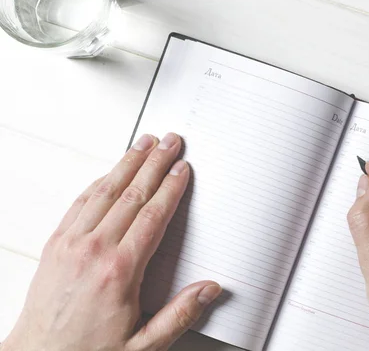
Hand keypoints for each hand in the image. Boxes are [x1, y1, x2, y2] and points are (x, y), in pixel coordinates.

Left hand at [1, 133, 221, 350]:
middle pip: (132, 194)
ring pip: (105, 191)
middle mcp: (94, 250)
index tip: (182, 169)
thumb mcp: (143, 346)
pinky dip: (98, 182)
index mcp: (120, 271)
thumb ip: (179, 315)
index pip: (153, 216)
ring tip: (143, 144)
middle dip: (155, 163)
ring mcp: (71, 244)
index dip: (171, 187)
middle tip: (170, 142)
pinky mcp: (55, 245)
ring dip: (127, 163)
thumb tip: (209, 290)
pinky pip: (80, 203)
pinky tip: (110, 172)